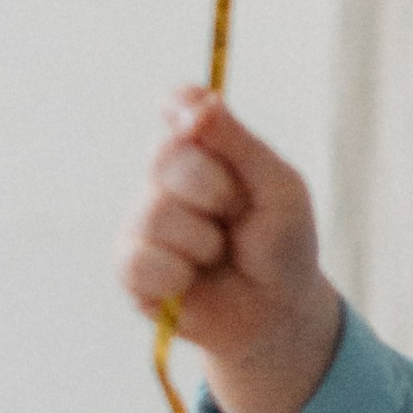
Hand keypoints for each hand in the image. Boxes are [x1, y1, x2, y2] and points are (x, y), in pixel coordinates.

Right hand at [119, 87, 341, 412]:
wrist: (277, 312)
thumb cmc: (282, 245)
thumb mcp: (278, 188)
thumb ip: (239, 144)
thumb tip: (198, 100)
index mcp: (204, 149)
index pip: (179, 108)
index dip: (184, 111)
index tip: (198, 122)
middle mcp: (166, 177)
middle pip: (166, 157)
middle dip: (216, 191)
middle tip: (238, 215)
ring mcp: (144, 220)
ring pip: (156, 214)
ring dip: (203, 242)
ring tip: (217, 254)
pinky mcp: (130, 267)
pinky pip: (140, 261)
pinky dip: (177, 276)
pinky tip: (190, 282)